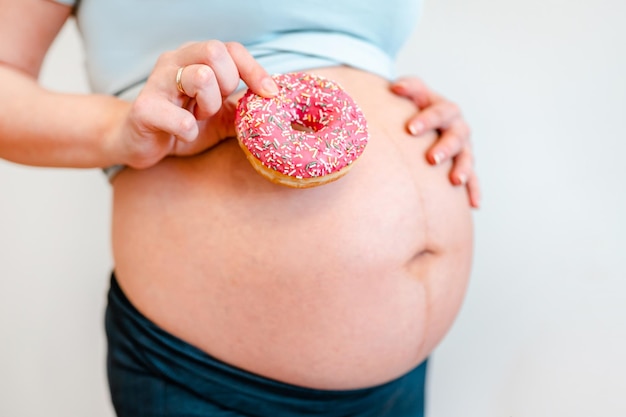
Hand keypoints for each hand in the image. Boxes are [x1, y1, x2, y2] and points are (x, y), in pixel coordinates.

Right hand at [110, 41, 277, 168]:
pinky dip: (190, 131)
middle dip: (227, 84)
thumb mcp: (220, 116)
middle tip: (216, 106)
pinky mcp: (145, 109)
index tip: (269, 94)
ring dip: (209, 105)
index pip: (232, 49)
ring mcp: (158, 82)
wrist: (140, 142)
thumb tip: (276, 107)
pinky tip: (183, 134)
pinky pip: (181, 119)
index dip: (254, 70)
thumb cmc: (181, 123)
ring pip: (200, 77)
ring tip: (199, 117)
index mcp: (195, 58)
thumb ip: (243, 107)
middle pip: (216, 52)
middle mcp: (175, 61)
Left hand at [390, 77, 479, 207]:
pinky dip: (474, 190)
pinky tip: (474, 204)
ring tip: (454, 181)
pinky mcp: (465, 165)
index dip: (427, 119)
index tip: (410, 130)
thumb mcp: (413, 93)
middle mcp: (458, 128)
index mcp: (446, 109)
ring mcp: (464, 148)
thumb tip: (394, 87)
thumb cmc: (416, 106)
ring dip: (462, 169)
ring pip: (467, 157)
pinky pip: (474, 179)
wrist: (425, 120)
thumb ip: (407, 87)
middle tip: (431, 159)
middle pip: (456, 136)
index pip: (439, 111)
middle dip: (445, 147)